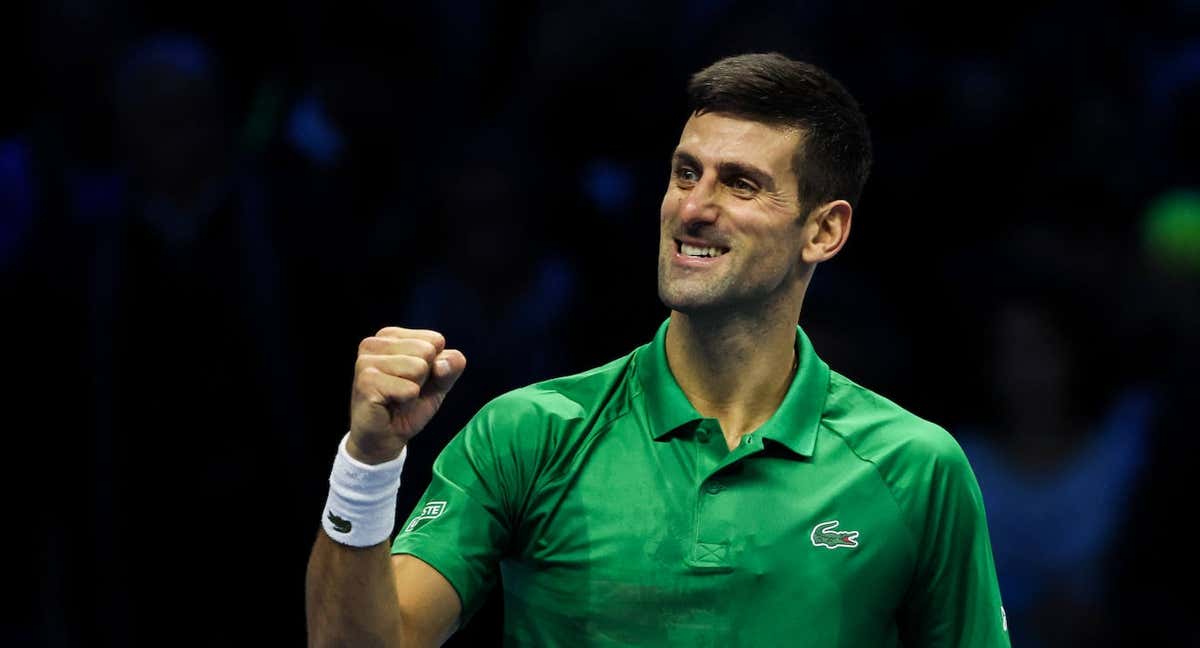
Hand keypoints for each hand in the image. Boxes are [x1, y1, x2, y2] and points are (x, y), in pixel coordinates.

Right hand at [348, 327, 465, 463]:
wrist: (385, 437)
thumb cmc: (409, 405)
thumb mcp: (439, 382)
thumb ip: (451, 365)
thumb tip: (442, 363)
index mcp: (390, 335)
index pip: (435, 340)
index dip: (434, 366)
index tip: (414, 380)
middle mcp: (374, 343)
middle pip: (427, 351)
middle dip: (424, 377)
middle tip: (404, 390)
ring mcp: (366, 361)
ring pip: (418, 367)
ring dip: (414, 389)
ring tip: (397, 397)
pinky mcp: (366, 382)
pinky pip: (409, 388)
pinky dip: (406, 400)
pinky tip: (389, 404)